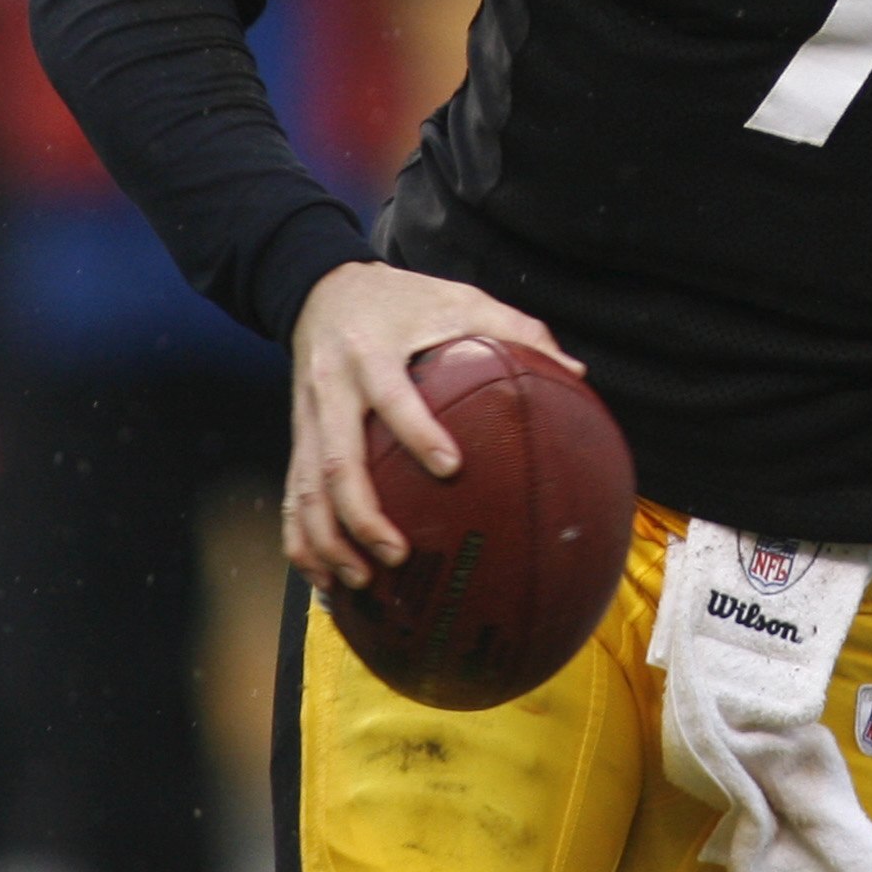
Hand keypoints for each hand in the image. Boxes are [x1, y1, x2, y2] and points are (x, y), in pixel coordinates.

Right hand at [285, 260, 582, 588]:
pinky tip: (324, 578)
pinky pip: (293, 495)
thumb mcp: (459, 298)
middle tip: (399, 554)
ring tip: (361, 581)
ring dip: (329, 540)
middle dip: (362, 514)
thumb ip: (516, 329)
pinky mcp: (299, 439)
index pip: (391, 395)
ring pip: (307, 490)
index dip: (418, 430)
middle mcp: (332, 390)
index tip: (452, 466)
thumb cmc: (404, 299)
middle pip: (336, 461)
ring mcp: (308, 419)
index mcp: (372, 353)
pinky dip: (303, 540)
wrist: (322, 289)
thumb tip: (577, 373)